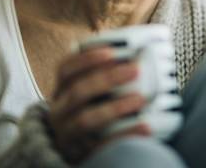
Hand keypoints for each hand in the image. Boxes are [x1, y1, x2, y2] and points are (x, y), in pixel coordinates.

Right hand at [49, 47, 149, 163]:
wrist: (74, 151)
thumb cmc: (88, 113)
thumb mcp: (87, 94)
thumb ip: (103, 75)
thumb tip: (136, 55)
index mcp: (61, 92)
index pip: (66, 70)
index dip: (86, 59)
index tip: (111, 52)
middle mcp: (60, 112)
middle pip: (78, 92)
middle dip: (107, 78)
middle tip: (136, 69)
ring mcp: (68, 135)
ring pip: (85, 119)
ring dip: (115, 107)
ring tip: (141, 99)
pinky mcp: (81, 154)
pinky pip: (101, 145)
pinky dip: (124, 134)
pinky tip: (145, 126)